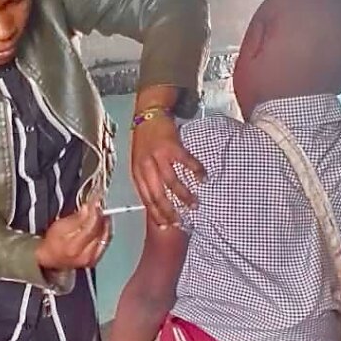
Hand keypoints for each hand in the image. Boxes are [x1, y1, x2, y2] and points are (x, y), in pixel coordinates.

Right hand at [36, 202, 111, 271]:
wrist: (50, 259)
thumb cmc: (52, 243)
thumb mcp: (59, 226)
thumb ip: (76, 218)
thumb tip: (88, 208)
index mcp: (74, 246)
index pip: (92, 226)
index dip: (95, 211)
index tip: (96, 201)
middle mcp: (86, 255)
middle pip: (101, 231)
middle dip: (102, 216)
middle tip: (99, 206)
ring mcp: (92, 259)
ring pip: (105, 237)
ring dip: (105, 223)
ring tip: (101, 214)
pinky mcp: (95, 259)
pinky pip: (104, 243)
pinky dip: (104, 232)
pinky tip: (102, 225)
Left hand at [131, 114, 202, 228]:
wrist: (148, 114)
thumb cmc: (144, 139)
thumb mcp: (139, 161)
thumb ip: (147, 178)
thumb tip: (157, 200)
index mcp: (137, 172)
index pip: (146, 199)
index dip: (155, 214)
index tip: (165, 226)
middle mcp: (146, 166)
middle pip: (157, 195)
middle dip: (169, 211)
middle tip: (180, 222)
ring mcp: (158, 156)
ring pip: (172, 182)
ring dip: (184, 196)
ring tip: (195, 205)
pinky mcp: (171, 146)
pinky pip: (186, 162)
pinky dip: (196, 171)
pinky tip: (203, 178)